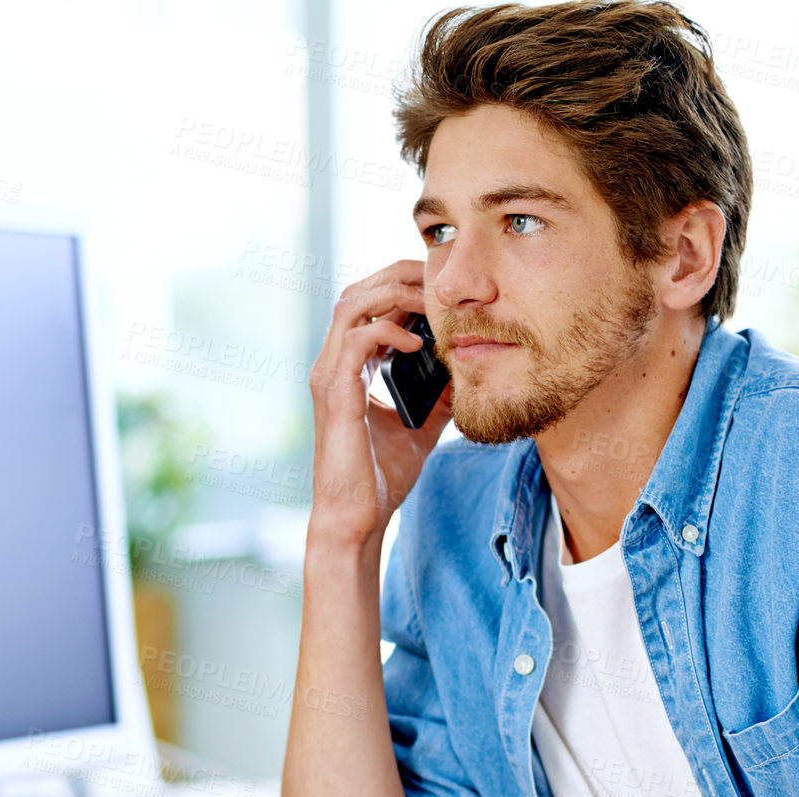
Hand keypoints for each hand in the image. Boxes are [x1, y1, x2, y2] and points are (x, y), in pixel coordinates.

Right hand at [306, 260, 454, 551]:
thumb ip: (437, 395)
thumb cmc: (380, 478)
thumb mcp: (421, 425)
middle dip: (398, 276)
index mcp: (348, 368)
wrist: (357, 518)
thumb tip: (468, 371)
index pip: (368, 304)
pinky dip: (389, 331)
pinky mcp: (336, 393)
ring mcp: (330, 376)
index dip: (401, 286)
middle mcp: (333, 365)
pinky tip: (418, 344)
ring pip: (352, 304)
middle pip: (357, 290)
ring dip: (393, 294)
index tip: (440, 289)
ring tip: (429, 303)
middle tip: (439, 280)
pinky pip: (358, 339)